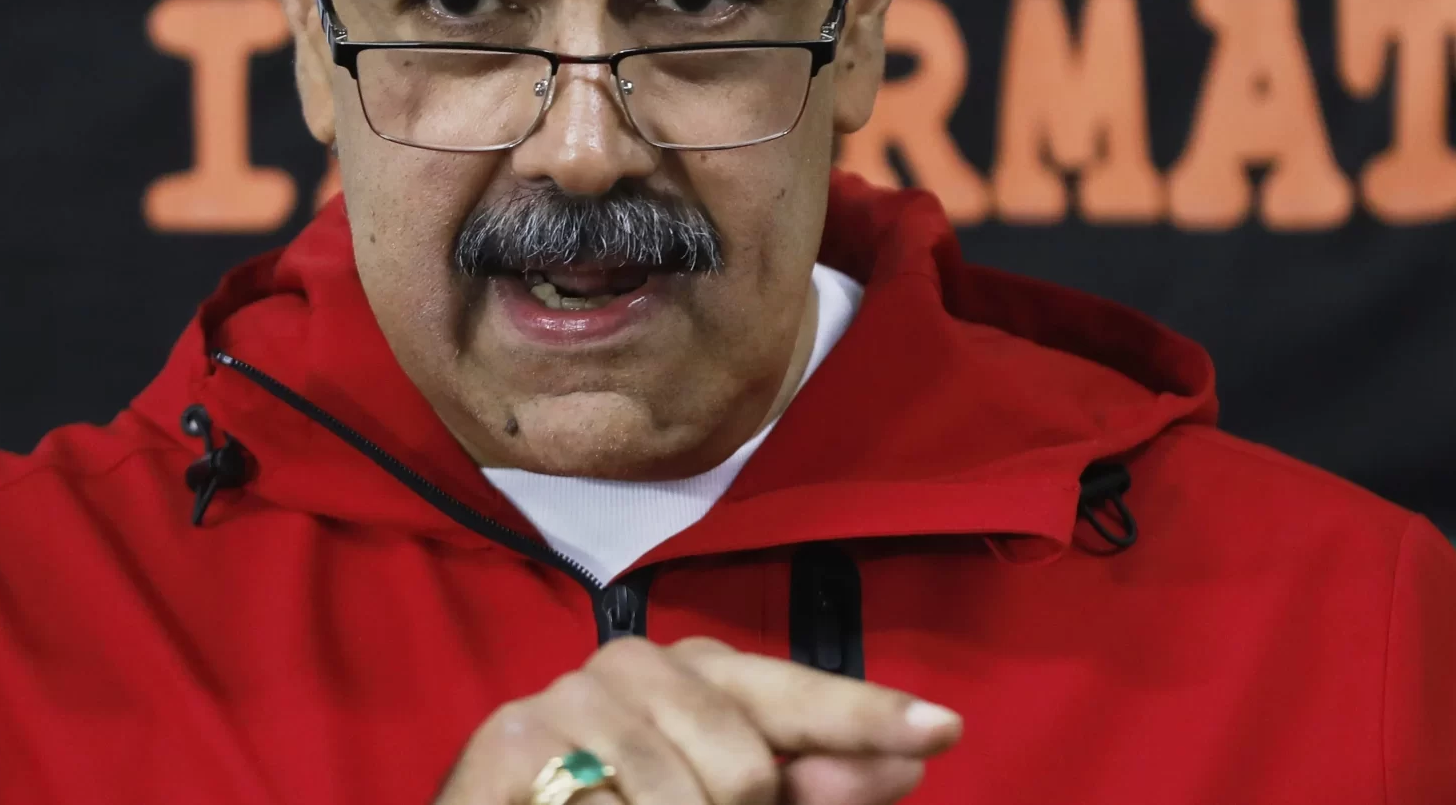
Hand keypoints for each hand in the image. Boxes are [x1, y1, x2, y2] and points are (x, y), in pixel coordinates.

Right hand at [434, 636, 962, 804]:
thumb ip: (811, 791)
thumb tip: (907, 767)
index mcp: (703, 673)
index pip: (797, 693)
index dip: (867, 715)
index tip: (942, 730)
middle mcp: (641, 663)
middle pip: (743, 767)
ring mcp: (574, 694)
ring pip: (678, 798)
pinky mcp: (513, 734)